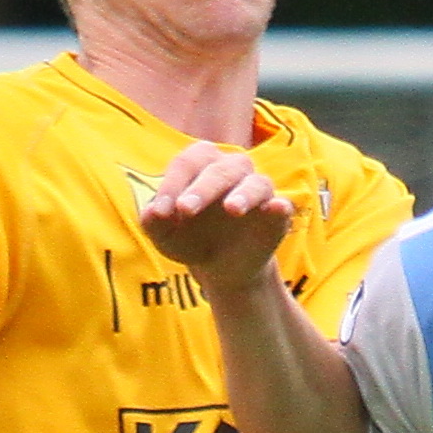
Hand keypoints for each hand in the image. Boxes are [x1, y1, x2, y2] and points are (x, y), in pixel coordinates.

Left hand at [140, 142, 294, 291]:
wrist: (221, 268)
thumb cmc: (191, 240)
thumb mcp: (165, 238)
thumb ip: (153, 224)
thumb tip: (150, 212)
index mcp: (202, 165)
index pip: (187, 163)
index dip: (172, 185)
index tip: (160, 212)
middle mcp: (232, 170)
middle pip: (219, 170)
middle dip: (201, 189)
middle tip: (185, 209)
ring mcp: (257, 191)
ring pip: (255, 182)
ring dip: (243, 193)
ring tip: (232, 209)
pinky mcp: (277, 214)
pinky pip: (282, 204)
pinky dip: (279, 206)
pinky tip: (275, 208)